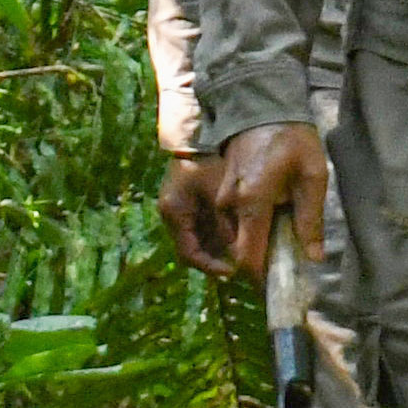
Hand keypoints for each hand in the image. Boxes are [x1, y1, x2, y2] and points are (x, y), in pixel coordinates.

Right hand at [162, 139, 243, 272]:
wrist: (197, 137)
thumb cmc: (208, 162)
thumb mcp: (218, 195)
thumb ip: (224, 224)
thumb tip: (236, 252)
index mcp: (174, 213)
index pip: (188, 253)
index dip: (210, 266)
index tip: (231, 271)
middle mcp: (171, 215)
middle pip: (190, 250)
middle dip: (211, 260)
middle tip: (235, 267)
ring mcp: (176, 211)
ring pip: (194, 241)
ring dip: (213, 250)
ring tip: (235, 256)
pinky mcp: (184, 206)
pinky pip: (198, 229)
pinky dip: (212, 237)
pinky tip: (230, 238)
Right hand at [217, 120, 331, 270]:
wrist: (263, 105)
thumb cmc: (292, 138)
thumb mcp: (312, 176)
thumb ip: (311, 220)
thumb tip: (314, 258)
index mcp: (251, 201)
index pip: (247, 256)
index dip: (260, 278)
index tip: (277, 288)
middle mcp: (229, 203)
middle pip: (238, 250)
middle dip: (258, 264)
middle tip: (286, 266)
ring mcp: (221, 196)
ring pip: (233, 237)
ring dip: (253, 246)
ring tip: (280, 243)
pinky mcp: (221, 190)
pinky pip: (231, 222)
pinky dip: (247, 230)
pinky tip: (269, 222)